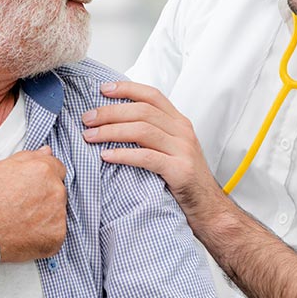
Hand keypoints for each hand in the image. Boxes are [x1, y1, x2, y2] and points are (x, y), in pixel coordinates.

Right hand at [0, 146, 66, 261]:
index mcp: (43, 170)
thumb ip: (29, 157)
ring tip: (22, 219)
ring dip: (46, 213)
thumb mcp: (1, 168)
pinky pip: (56, 231)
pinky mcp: (57, 236)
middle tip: (22, 204)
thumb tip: (47, 152)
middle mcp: (56, 190)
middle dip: (45, 194)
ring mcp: (58, 215)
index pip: (57, 168)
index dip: (42, 177)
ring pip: (58, 210)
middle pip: (58, 189)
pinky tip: (25, 232)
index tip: (30, 186)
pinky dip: (44, 233)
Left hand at [81, 81, 225, 221]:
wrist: (209, 208)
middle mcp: (182, 131)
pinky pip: (146, 157)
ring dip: (111, 131)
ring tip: (90, 136)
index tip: (102, 89)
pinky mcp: (180, 170)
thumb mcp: (170, 148)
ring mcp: (183, 150)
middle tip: (87, 118)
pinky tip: (106, 156)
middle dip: (110, 112)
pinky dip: (123, 155)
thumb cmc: (183, 178)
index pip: (152, 95)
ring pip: (142, 131)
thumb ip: (151, 133)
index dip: (126, 89)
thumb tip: (113, 121)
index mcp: (179, 122)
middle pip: (142, 111)